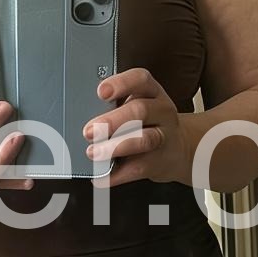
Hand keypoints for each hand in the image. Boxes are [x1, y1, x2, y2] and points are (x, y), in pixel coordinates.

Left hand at [82, 67, 192, 186]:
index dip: (122, 83)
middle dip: (112, 121)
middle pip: (140, 111)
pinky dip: (116, 175)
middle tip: (89, 131)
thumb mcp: (138, 105)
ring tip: (94, 153)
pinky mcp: (160, 162)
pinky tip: (100, 177)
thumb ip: (115, 106)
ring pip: (144, 139)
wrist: (178, 148)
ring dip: (116, 147)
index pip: (141, 79)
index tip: (100, 92)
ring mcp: (164, 137)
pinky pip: (138, 168)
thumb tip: (80, 115)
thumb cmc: (147, 123)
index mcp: (152, 92)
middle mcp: (161, 111)